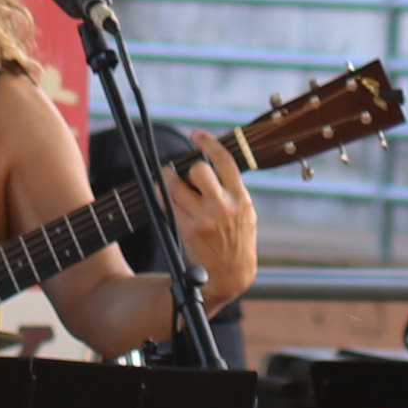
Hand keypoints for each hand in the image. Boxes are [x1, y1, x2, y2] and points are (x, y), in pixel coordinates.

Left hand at [167, 129, 257, 307]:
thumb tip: (209, 165)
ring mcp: (205, 217)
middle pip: (198, 170)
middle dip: (187, 168)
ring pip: (176, 185)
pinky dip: (162, 195)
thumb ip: (231, 191)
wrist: (230, 274)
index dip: (209, 143)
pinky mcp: (188, 228)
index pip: (225, 162)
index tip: (196, 134)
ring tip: (169, 182)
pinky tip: (163, 195)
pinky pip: (167, 203)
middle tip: (181, 172)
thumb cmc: (235, 240)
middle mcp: (224, 206)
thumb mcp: (245, 213)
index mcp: (242, 199)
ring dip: (168, 180)